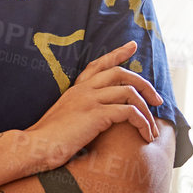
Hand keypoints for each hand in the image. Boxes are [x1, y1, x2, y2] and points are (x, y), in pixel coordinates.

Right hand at [25, 41, 160, 170]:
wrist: (35, 146)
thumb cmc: (47, 140)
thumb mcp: (64, 119)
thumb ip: (78, 113)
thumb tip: (93, 120)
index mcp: (75, 90)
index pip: (98, 64)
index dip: (117, 54)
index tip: (132, 46)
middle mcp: (83, 90)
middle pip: (121, 74)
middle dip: (144, 84)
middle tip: (158, 100)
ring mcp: (89, 100)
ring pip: (130, 92)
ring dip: (147, 111)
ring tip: (153, 128)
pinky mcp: (96, 115)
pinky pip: (129, 112)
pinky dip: (143, 123)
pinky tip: (145, 136)